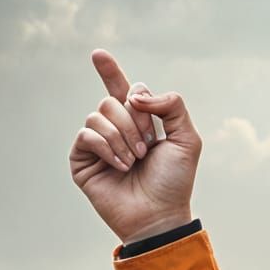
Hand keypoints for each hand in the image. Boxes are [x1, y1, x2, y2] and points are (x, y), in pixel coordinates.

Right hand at [68, 49, 202, 242]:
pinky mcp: (82, 160)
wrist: (159, 215)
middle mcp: (117, 129)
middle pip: (112, 99)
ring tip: (134, 161)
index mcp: (141, 122)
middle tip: (147, 147)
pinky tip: (120, 165)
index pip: (124, 89)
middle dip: (135, 120)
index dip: (110, 71)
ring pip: (98, 114)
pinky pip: (86, 134)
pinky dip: (107, 147)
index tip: (98, 54)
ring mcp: (97, 144)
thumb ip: (172, 106)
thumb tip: (136, 95)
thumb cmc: (175, 181)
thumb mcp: (187, 139)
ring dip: (122, 136)